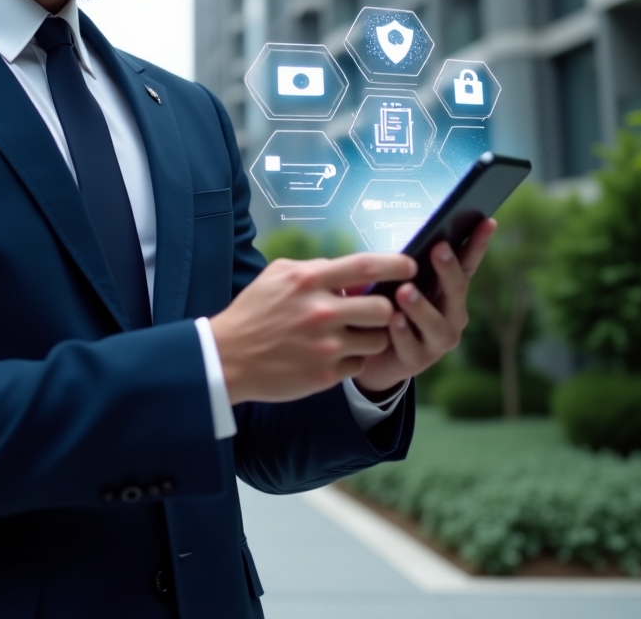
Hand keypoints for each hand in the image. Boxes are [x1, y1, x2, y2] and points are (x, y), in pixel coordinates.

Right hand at [209, 253, 416, 405]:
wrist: (228, 356)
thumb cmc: (254, 311)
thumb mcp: (277, 275)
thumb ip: (314, 267)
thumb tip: (348, 269)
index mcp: (309, 280)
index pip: (366, 267)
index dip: (397, 265)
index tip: (411, 266)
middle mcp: (321, 311)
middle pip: (383, 309)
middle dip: (386, 309)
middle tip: (376, 312)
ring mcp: (325, 346)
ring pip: (377, 340)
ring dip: (371, 336)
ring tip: (354, 334)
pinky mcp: (325, 374)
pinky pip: (359, 364)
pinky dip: (352, 359)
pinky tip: (333, 355)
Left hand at [353, 219, 497, 394]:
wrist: (374, 357)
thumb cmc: (389, 309)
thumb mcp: (397, 283)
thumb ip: (404, 268)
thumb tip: (402, 239)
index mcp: (449, 292)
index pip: (467, 265)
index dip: (477, 244)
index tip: (486, 221)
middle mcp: (452, 316)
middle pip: (456, 291)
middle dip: (448, 269)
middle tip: (438, 248)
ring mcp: (437, 341)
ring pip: (435, 323)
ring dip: (421, 306)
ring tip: (405, 290)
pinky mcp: (417, 361)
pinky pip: (411, 346)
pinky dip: (402, 332)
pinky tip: (393, 320)